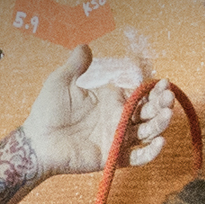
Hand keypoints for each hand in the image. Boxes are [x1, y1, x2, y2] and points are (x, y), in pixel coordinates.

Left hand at [20, 44, 173, 176]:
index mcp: (110, 100)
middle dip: (162, 104)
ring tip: (167, 114)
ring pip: (147, 132)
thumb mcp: (61, 81)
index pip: (140, 94)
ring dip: (160, 124)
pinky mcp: (112, 157)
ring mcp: (116, 138)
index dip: (153, 89)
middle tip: (168, 96)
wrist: (36, 141)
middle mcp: (118, 118)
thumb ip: (76, 65)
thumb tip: (85, 46)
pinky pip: (136, 157)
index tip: (163, 82)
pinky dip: (150, 153)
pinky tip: (160, 142)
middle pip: (148, 112)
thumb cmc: (47, 111)